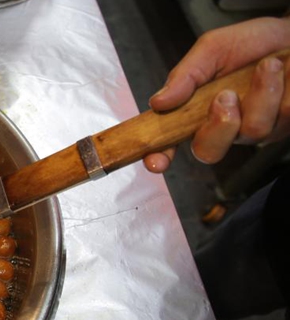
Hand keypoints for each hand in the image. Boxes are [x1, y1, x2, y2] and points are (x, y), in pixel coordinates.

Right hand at [144, 17, 289, 172]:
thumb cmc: (250, 43)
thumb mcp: (211, 49)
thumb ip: (185, 75)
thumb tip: (158, 102)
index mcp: (197, 113)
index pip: (170, 142)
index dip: (161, 155)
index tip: (157, 161)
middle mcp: (225, 128)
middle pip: (210, 152)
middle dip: (220, 124)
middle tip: (227, 94)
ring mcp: (256, 130)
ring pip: (254, 131)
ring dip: (262, 93)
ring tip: (270, 65)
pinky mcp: (285, 124)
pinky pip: (284, 115)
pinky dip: (284, 87)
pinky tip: (285, 72)